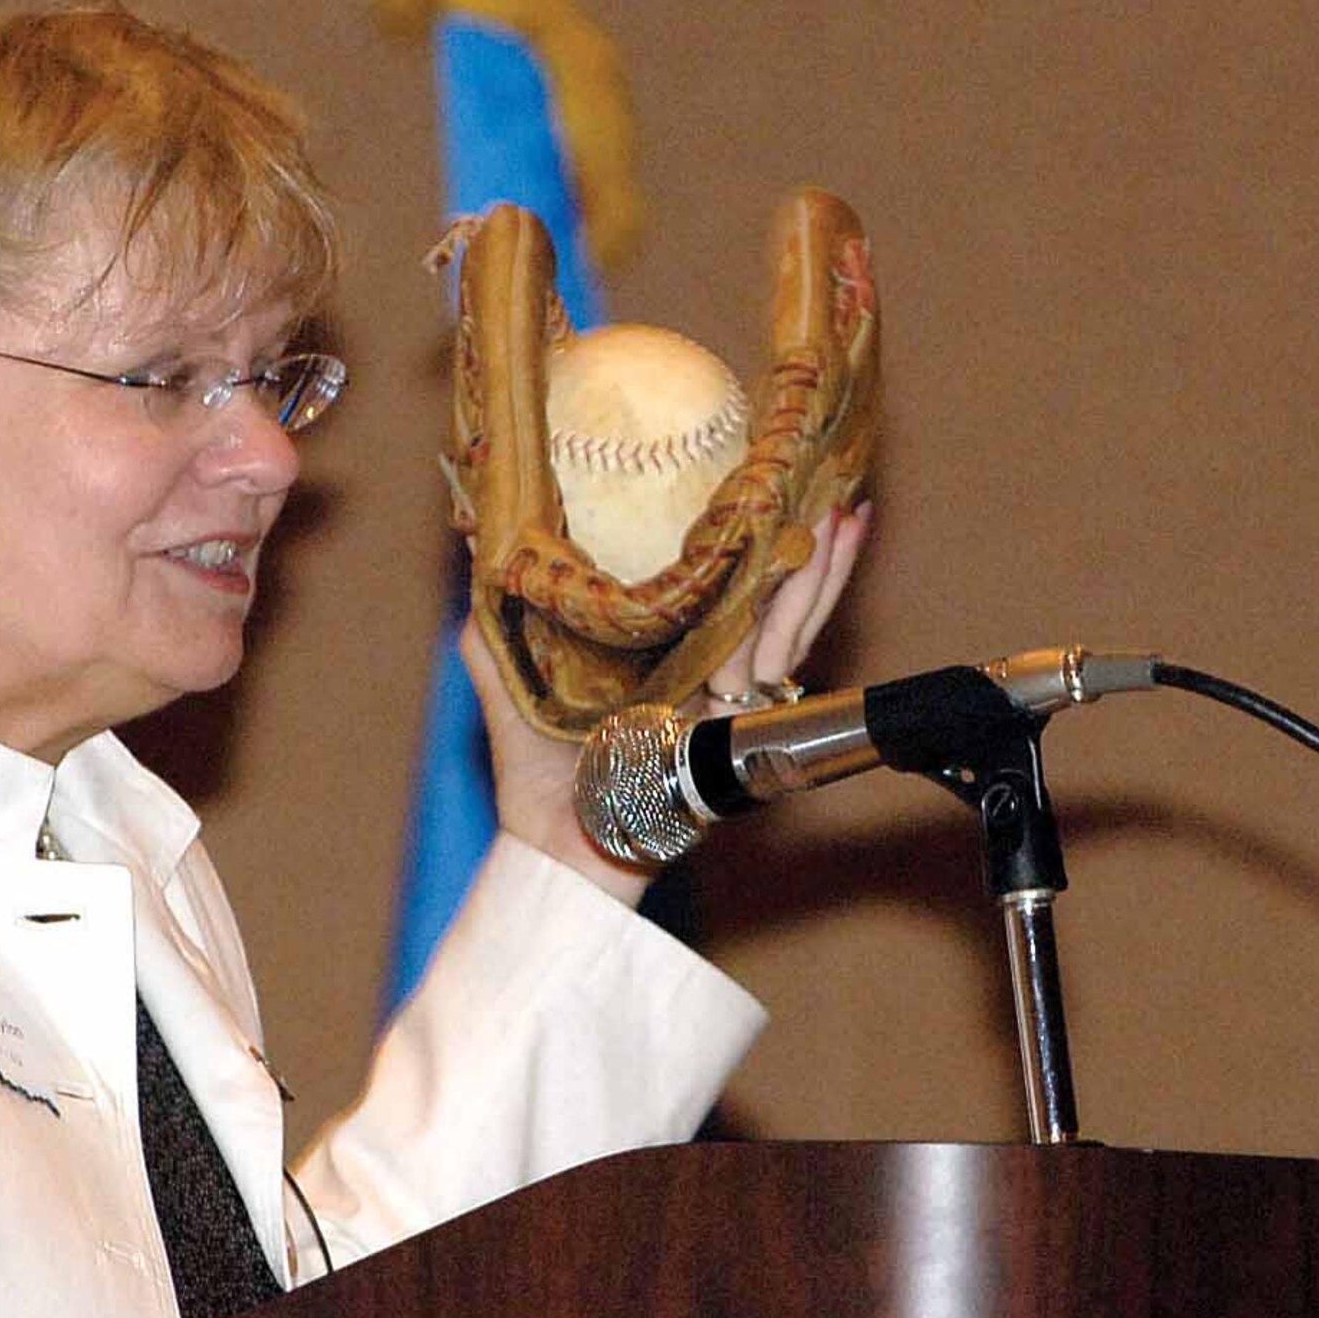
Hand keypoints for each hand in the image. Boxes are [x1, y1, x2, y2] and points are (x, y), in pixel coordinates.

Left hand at [459, 504, 870, 904]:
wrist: (554, 841)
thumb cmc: (534, 768)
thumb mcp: (509, 675)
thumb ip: (494, 619)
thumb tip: (475, 544)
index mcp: (658, 650)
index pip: (713, 584)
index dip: (741, 537)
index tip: (762, 480)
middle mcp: (700, 669)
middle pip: (764, 593)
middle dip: (801, 538)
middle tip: (828, 476)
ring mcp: (723, 699)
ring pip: (785, 620)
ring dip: (818, 565)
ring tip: (844, 512)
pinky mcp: (733, 724)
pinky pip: (770, 661)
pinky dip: (796, 614)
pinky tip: (818, 567)